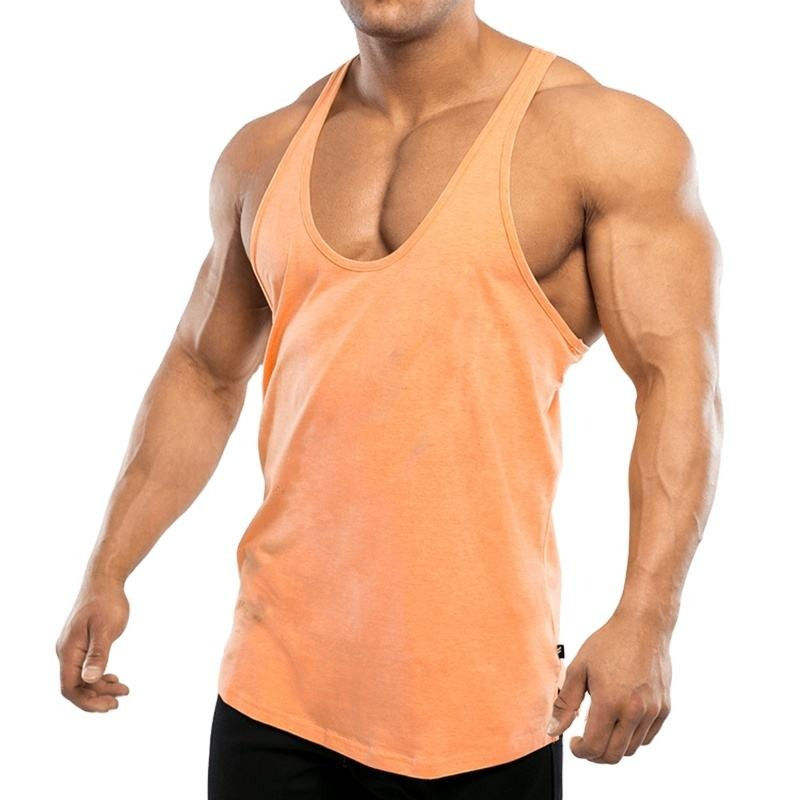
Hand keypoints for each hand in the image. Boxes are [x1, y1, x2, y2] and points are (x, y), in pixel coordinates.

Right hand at [56, 578, 129, 711]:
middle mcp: (66, 652)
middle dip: (96, 697)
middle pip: (75, 686)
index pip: (70, 688)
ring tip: (124, 691)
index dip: (88, 701)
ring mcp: (73, 648)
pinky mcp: (81, 644)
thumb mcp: (105, 629)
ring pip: (82, 678)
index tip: (110, 705)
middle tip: (119, 702)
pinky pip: (86, 668)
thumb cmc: (106, 602)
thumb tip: (89, 679)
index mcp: (68, 651)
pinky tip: (114, 679)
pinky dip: (99, 676)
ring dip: (101, 687)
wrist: (104, 581)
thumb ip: (98, 654)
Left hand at [546, 611, 671, 762]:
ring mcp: (652, 711)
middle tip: (585, 742)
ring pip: (631, 749)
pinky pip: (647, 737)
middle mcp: (634, 711)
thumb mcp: (579, 668)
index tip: (574, 742)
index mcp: (609, 702)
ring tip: (601, 729)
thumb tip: (553, 729)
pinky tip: (620, 723)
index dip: (580, 751)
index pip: (594, 747)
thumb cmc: (609, 643)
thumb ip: (566, 702)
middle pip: (613, 755)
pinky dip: (632, 738)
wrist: (643, 627)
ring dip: (613, 746)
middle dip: (595, 755)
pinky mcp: (664, 708)